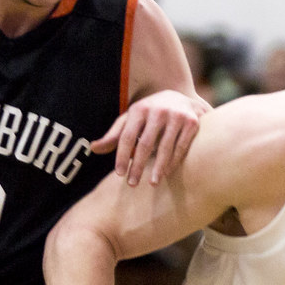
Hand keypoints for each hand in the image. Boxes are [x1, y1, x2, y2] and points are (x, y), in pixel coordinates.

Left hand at [90, 90, 206, 185]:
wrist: (184, 100)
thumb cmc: (151, 114)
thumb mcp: (132, 120)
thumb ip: (115, 135)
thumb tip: (93, 148)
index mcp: (139, 109)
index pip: (127, 136)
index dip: (122, 156)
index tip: (119, 174)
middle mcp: (157, 110)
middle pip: (145, 144)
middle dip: (138, 166)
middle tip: (132, 184)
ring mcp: (176, 116)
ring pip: (165, 147)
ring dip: (158, 168)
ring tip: (153, 183)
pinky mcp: (192, 123)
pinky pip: (181, 147)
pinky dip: (173, 162)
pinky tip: (167, 173)